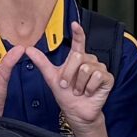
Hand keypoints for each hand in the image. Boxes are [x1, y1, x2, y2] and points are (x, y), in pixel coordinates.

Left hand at [25, 22, 115, 136]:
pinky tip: (88, 92)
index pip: (79, 42)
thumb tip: (28, 50)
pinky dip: (88, 88)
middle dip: (69, 74)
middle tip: (67, 86)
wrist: (76, 113)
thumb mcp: (51, 78)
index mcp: (77, 59)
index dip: (78, 32)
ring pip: (86, 69)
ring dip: (78, 84)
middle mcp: (89, 61)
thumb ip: (42, 63)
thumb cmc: (66, 96)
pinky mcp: (107, 78)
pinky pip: (96, 77)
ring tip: (78, 91)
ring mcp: (99, 69)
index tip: (74, 24)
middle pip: (78, 57)